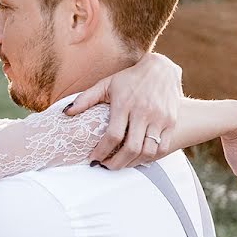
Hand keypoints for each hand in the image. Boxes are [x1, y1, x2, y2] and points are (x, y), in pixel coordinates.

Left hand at [65, 52, 181, 168]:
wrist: (161, 68)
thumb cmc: (129, 79)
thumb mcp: (106, 84)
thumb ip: (85, 99)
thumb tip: (65, 113)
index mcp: (124, 104)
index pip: (113, 136)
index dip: (101, 152)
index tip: (93, 159)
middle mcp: (143, 112)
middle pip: (131, 148)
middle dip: (116, 163)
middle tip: (105, 167)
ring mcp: (159, 118)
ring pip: (147, 151)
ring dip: (132, 163)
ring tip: (120, 164)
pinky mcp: (170, 122)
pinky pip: (162, 148)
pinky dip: (149, 158)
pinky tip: (137, 158)